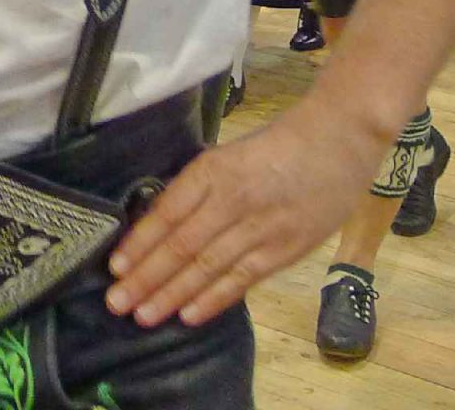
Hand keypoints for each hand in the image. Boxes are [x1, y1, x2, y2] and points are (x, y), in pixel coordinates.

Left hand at [106, 107, 385, 327]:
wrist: (339, 139)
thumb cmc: (278, 145)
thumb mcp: (229, 155)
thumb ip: (199, 189)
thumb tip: (161, 224)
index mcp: (213, 171)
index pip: (168, 213)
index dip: (140, 243)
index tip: (115, 268)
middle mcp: (233, 200)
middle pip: (182, 246)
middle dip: (146, 278)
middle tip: (117, 304)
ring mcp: (261, 228)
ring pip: (207, 267)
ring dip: (173, 295)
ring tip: (144, 315)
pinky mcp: (286, 249)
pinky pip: (242, 279)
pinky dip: (214, 299)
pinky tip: (188, 315)